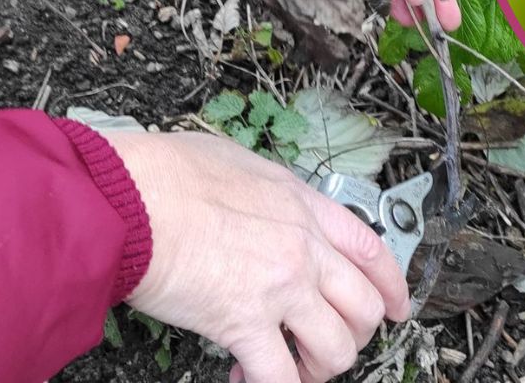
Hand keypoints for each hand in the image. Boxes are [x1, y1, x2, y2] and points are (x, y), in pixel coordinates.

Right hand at [109, 131, 411, 382]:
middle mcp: (303, 247)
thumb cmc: (164, 175)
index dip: (392, 287)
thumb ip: (264, 190)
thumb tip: (261, 202)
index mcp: (303, 205)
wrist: (127, 199)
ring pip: (335, 348)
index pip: (371, 251)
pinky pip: (280, 376)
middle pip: (364, 307)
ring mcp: (280, 286)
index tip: (396, 308)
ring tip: (290, 366)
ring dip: (317, 367)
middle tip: (329, 344)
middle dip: (354, 335)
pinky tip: (247, 378)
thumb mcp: (235, 162)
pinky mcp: (244, 324)